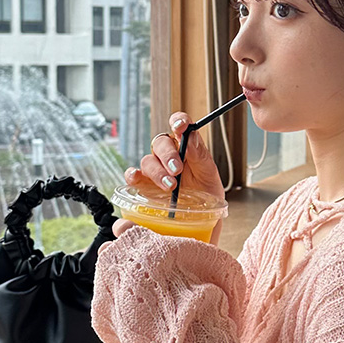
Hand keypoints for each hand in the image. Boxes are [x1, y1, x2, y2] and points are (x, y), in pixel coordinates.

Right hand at [112, 111, 225, 245]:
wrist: (203, 221)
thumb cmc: (207, 195)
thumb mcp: (210, 174)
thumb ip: (200, 155)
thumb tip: (191, 136)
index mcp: (186, 146)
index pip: (179, 125)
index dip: (178, 121)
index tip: (181, 126)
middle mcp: (168, 155)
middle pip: (160, 144)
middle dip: (168, 155)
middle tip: (177, 170)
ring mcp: (155, 170)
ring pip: (148, 161)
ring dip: (157, 171)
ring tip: (170, 186)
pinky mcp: (144, 186)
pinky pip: (134, 177)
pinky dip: (133, 176)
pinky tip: (137, 179)